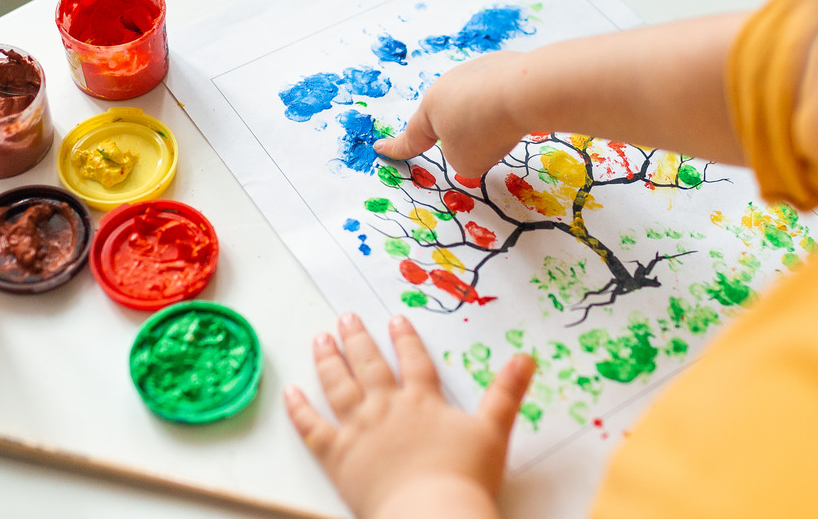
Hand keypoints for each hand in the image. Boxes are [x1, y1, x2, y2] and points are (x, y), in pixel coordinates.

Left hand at [284, 313, 535, 518]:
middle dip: (358, 338)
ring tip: (321, 339)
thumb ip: (507, 393)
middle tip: (346, 318)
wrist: (430, 513)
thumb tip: (527, 358)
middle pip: (369, 364)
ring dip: (328, 360)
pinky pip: (312, 427)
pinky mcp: (337, 456)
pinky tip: (290, 392)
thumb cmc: (463, 477)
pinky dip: (299, 409)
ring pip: (338, 386)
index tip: (395, 319)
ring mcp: (358, 429)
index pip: (413, 361)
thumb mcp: (494, 431)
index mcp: (422, 401)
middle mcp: (386, 407)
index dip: (405, 339)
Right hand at [373, 51, 528, 177]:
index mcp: (430, 109)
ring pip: (479, 107)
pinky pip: (502, 95)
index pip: (411, 137)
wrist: (525, 91)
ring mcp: (476, 71)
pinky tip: (521, 109)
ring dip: (490, 120)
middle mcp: (448, 85)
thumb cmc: (485, 131)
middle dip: (464, 134)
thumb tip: (478, 139)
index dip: (397, 148)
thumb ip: (462, 158)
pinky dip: (509, 107)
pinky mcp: (504, 65)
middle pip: (451, 120)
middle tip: (484, 145)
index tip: (380, 148)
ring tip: (506, 126)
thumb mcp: (466, 162)